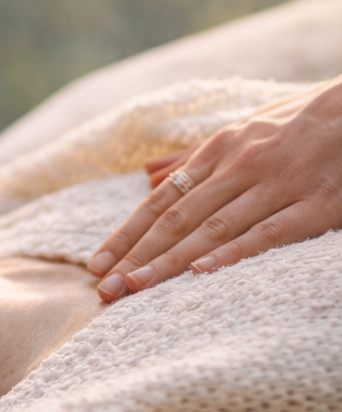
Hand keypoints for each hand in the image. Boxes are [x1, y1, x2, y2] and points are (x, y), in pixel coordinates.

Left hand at [87, 76, 341, 300]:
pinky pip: (268, 232)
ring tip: (136, 289)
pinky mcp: (316, 204)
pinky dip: (233, 252)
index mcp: (220, 149)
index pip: (160, 201)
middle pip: (177, 219)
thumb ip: (193, 156)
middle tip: (104, 290)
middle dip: (136, 257)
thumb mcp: (242, 128)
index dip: (126, 235)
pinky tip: (202, 273)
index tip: (95, 266)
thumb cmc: (301, 121)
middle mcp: (240, 166)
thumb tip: (146, 173)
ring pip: (213, 229)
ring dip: (170, 261)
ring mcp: (277, 185)